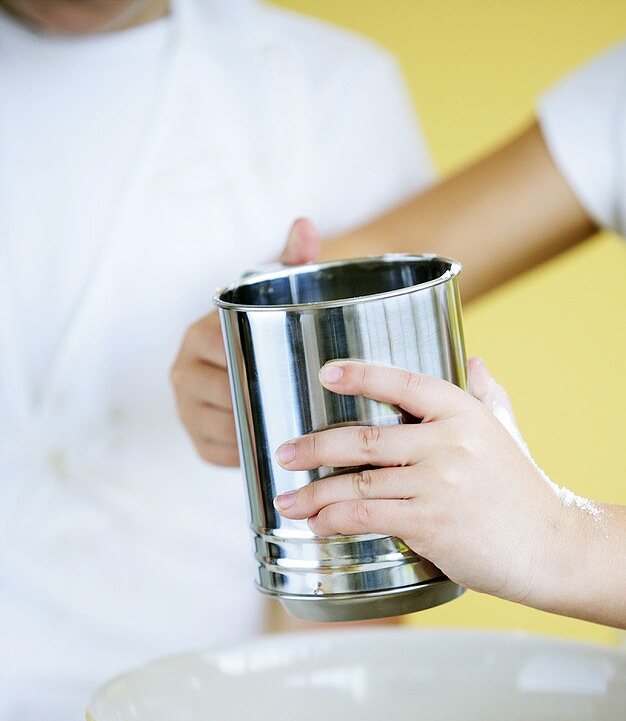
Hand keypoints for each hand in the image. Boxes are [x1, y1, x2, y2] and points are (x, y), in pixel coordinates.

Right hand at [170, 219, 322, 465]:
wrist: (249, 366)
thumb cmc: (267, 325)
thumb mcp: (278, 292)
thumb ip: (292, 260)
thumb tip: (305, 223)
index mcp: (199, 334)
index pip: (228, 355)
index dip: (262, 368)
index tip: (301, 373)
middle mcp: (182, 370)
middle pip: (226, 395)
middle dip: (263, 403)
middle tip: (307, 407)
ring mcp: (184, 409)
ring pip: (223, 427)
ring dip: (255, 433)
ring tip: (294, 432)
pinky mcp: (195, 441)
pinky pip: (220, 454)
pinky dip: (246, 455)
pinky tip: (273, 450)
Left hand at [273, 357, 585, 605]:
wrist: (550, 547)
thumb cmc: (524, 492)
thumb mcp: (507, 432)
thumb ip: (486, 393)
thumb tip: (473, 357)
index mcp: (464, 412)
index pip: (403, 382)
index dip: (361, 376)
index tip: (325, 374)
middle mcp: (448, 442)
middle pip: (364, 438)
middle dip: (314, 447)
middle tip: (284, 453)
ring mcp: (438, 483)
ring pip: (358, 484)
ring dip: (315, 494)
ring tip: (289, 500)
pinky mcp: (430, 523)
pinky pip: (367, 517)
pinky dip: (335, 520)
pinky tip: (318, 525)